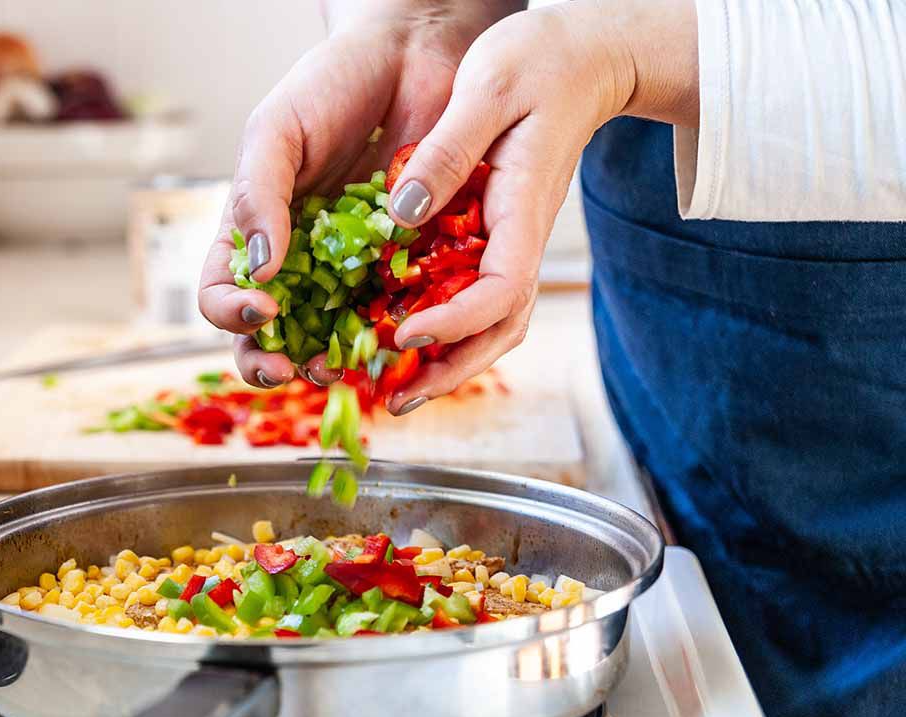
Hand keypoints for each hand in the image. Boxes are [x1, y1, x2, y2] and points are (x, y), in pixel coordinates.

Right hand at [199, 1, 518, 388]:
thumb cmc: (330, 84)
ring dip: (329, 362)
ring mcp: (347, 268)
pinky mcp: (399, 265)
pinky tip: (398, 335)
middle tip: (300, 369)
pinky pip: (388, 311)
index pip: (222, 293)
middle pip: (268, 336)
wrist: (412, 55)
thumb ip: (258, 195)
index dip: (232, 314)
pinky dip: (388, 333)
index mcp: (251, 232)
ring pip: (327, 337)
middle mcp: (295, 261)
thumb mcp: (276, 130)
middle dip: (275, 363)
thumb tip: (259, 271)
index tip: (264, 309)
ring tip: (344, 365)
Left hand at [381, 0, 697, 413]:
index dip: (457, 320)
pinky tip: (407, 338)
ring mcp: (513, 239)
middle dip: (452, 367)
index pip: (502, 288)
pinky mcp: (498, 234)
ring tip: (399, 389)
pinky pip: (478, 295)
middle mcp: (521, 236)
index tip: (406, 333)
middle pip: (500, 325)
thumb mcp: (487, 88)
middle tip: (398, 396)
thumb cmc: (542, 60)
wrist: (585, 54)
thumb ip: (448, 150)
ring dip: (451, 360)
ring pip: (493, 320)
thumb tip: (403, 211)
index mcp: (523, 208)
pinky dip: (448, 327)